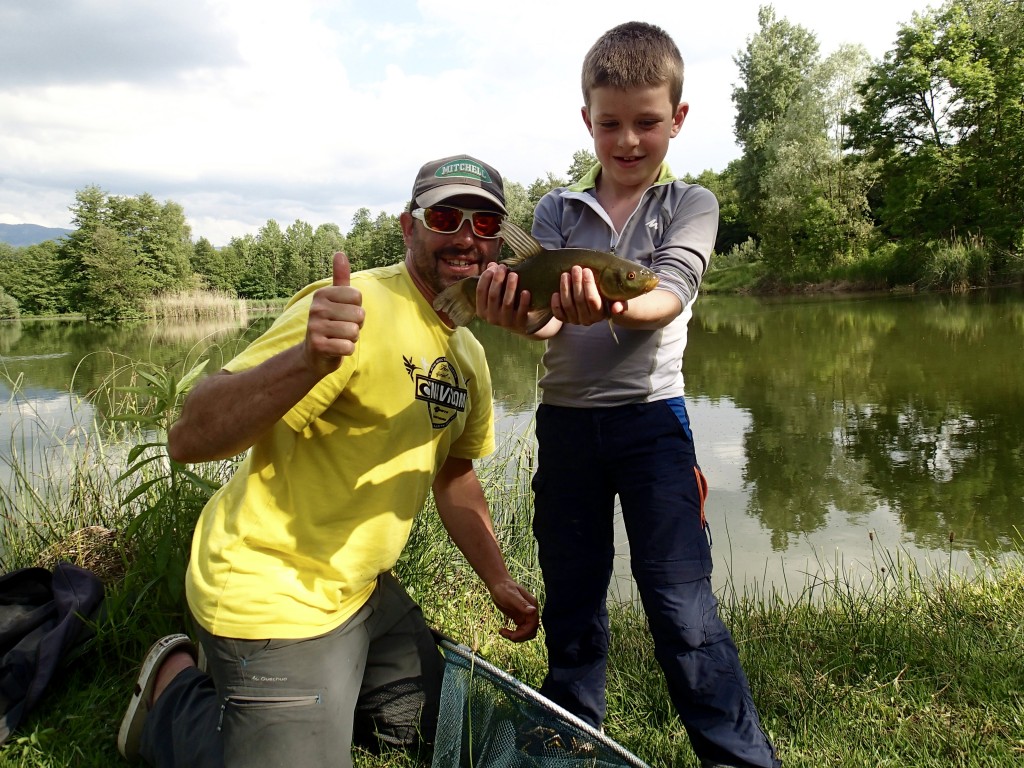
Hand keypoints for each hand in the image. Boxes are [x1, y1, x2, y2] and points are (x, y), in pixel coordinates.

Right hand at [304, 252, 364, 376]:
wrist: (314, 354)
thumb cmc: (332, 323)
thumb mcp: (336, 299)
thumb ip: (340, 277)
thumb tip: (340, 253)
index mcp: (322, 294)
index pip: (358, 297)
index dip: (357, 308)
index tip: (344, 314)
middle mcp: (316, 308)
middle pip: (359, 315)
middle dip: (356, 325)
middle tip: (341, 328)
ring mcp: (315, 327)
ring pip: (354, 331)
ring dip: (351, 338)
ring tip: (338, 337)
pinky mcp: (318, 345)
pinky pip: (347, 347)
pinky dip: (346, 350)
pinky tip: (335, 348)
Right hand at [476, 263, 532, 332]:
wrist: (522, 324)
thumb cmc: (506, 305)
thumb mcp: (497, 294)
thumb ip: (492, 280)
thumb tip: (492, 264)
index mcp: (482, 310)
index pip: (480, 291)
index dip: (486, 277)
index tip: (493, 266)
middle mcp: (491, 318)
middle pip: (493, 295)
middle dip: (498, 279)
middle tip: (504, 267)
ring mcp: (505, 322)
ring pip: (507, 303)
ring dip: (510, 287)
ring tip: (514, 274)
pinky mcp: (519, 324)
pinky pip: (521, 312)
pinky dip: (523, 301)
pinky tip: (526, 291)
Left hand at [488, 578, 538, 641]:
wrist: (498, 584)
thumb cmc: (504, 588)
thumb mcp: (511, 596)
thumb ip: (522, 604)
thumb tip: (533, 611)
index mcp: (532, 606)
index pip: (533, 625)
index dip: (524, 633)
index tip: (512, 636)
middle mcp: (531, 612)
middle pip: (531, 631)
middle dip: (520, 636)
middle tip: (505, 634)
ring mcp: (525, 616)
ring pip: (526, 633)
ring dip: (516, 636)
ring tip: (503, 632)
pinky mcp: (519, 618)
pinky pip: (520, 631)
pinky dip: (512, 634)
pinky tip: (502, 630)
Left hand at [552, 266, 624, 325]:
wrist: (597, 304)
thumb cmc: (607, 296)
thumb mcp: (616, 298)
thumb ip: (621, 302)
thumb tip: (617, 308)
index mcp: (601, 314)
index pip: (593, 300)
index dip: (588, 285)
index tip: (586, 270)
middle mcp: (588, 320)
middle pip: (579, 300)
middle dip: (577, 282)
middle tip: (576, 268)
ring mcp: (575, 320)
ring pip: (568, 305)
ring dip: (565, 288)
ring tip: (565, 274)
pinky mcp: (565, 319)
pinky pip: (559, 314)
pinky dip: (555, 304)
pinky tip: (555, 292)